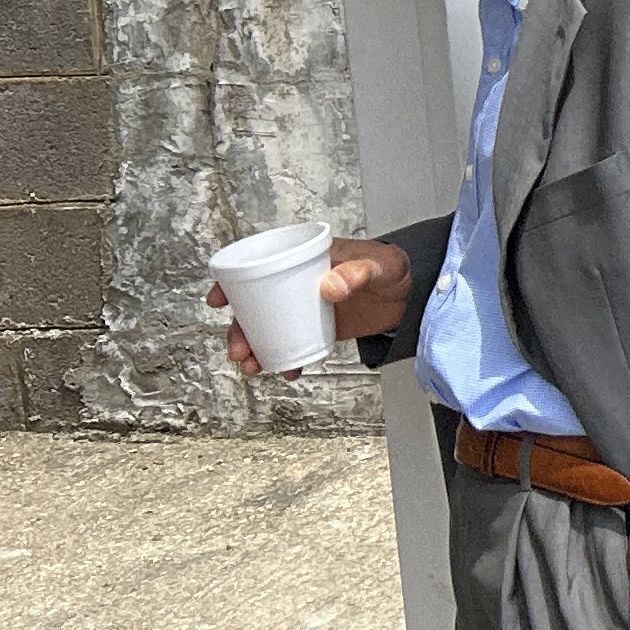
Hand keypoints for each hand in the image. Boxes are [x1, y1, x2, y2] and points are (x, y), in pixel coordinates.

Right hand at [213, 236, 414, 375]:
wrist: (411, 295)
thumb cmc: (393, 268)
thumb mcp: (381, 265)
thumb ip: (360, 271)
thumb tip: (331, 286)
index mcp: (306, 259)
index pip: (261, 265)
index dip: (233, 281)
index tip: (218, 299)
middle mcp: (298, 284)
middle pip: (255, 306)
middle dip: (239, 330)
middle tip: (239, 350)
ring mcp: (305, 308)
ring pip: (268, 329)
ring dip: (254, 348)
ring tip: (253, 366)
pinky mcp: (316, 329)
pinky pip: (292, 345)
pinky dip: (285, 359)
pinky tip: (287, 370)